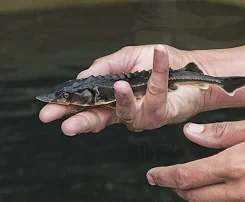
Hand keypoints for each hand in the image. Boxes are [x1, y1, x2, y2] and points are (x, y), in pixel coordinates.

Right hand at [38, 44, 209, 134]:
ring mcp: (143, 114)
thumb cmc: (160, 62)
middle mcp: (127, 110)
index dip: (70, 110)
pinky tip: (158, 54)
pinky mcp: (162, 112)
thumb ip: (105, 67)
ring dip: (122, 98)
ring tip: (119, 85)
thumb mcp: (127, 57)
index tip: (50, 112)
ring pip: (127, 111)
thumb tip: (83, 77)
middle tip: (67, 125)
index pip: (88, 106)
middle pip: (100, 119)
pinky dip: (158, 71)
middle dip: (83, 121)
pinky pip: (157, 94)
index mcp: (114, 97)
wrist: (190, 66)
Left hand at [146, 116, 244, 201]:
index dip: (167, 177)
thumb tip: (192, 132)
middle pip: (196, 198)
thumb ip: (222, 132)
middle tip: (169, 181)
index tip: (154, 176)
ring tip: (192, 186)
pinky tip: (223, 192)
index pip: (190, 176)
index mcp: (239, 164)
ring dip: (197, 198)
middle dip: (178, 189)